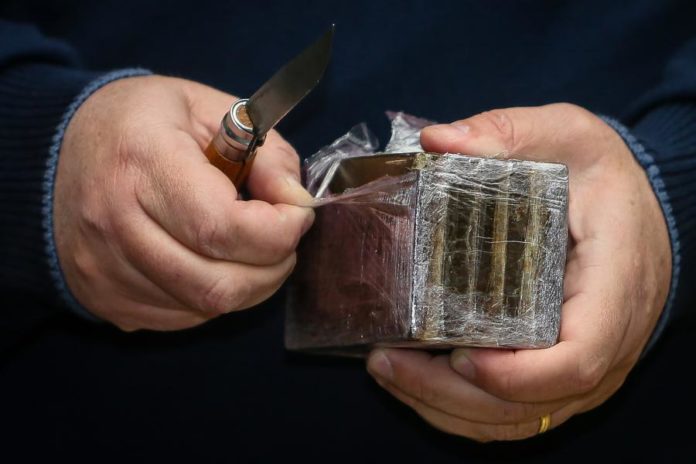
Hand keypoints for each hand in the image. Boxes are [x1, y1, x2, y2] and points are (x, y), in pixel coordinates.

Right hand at [54, 75, 313, 330]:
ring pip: (205, 308)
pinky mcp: (105, 301)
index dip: (279, 231)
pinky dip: (215, 298)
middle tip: (282, 237)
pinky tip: (214, 263)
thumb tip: (298, 202)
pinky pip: (182, 317)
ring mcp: (104, 271)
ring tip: (253, 249)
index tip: (296, 212)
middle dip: (274, 267)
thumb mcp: (210, 109)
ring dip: (250, 286)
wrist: (53, 155)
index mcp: (142, 161)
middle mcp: (114, 224)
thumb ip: (267, 151)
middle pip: (219, 284)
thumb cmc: (141, 124)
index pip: (222, 227)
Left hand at [366, 103, 671, 440]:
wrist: (634, 212)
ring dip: (448, 406)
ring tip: (387, 371)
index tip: (459, 354)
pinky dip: (462, 410)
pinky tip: (415, 383)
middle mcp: (604, 341)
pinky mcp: (559, 372)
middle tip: (388, 361)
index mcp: (613, 286)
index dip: (519, 374)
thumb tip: (437, 141)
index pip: (579, 356)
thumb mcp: (568, 136)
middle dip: (454, 394)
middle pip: (534, 402)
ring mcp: (583, 365)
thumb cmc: (602, 179)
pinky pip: (515, 413)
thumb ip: (508, 133)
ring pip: (518, 419)